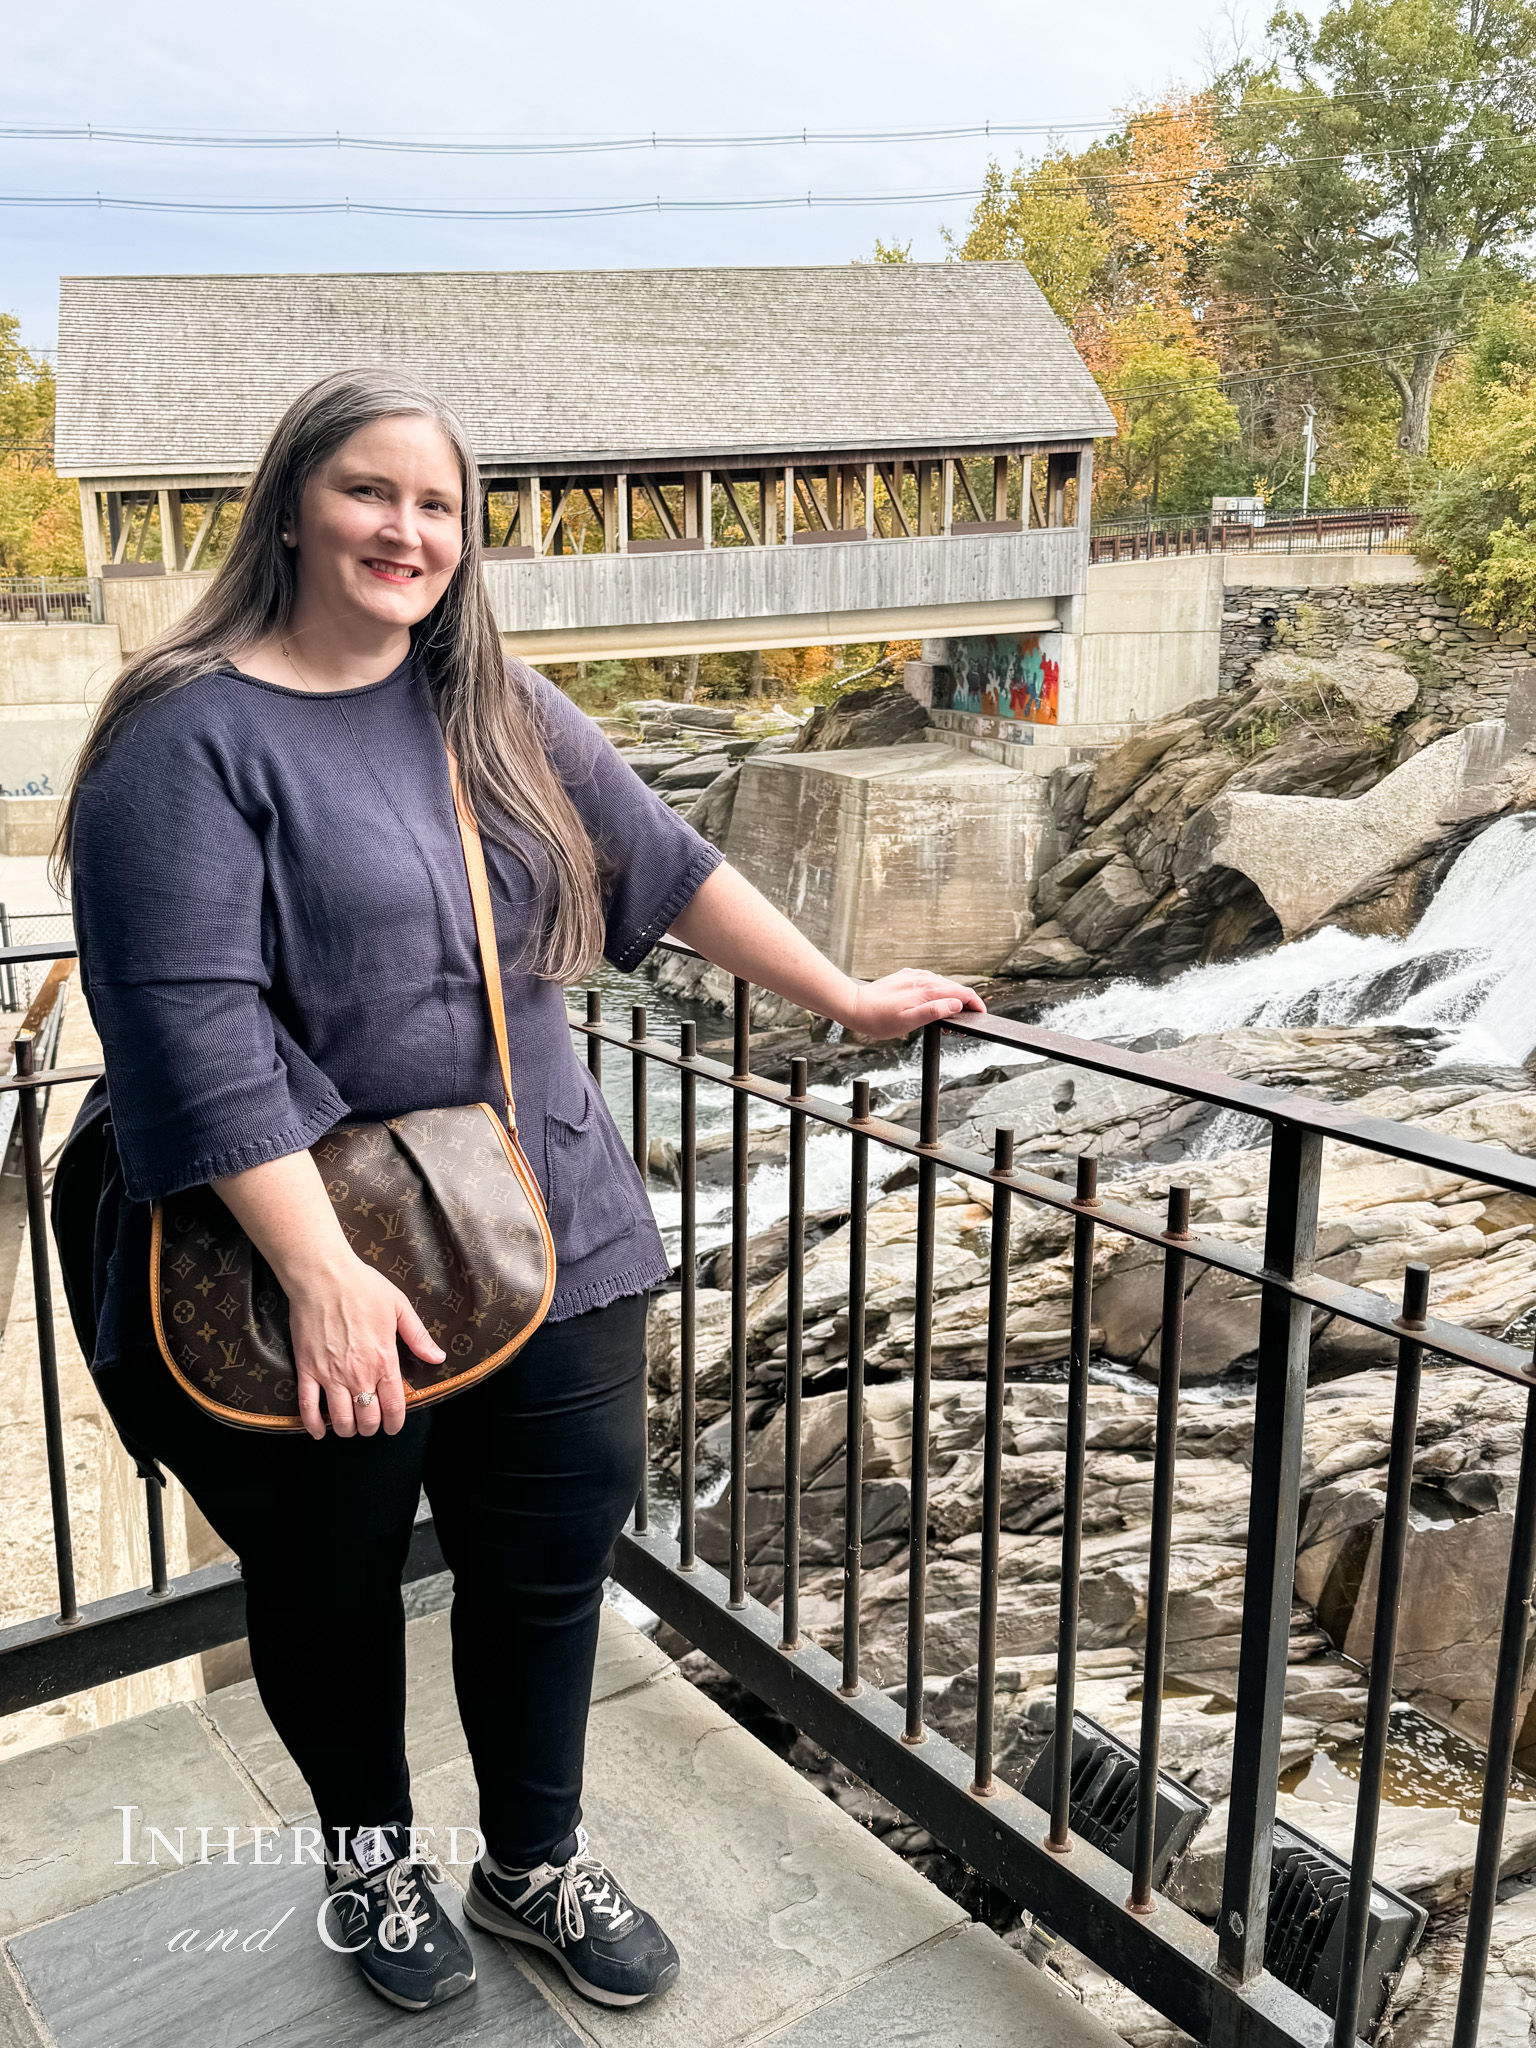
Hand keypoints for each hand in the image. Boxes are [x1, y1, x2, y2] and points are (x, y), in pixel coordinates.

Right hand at [286, 1252, 445, 1440]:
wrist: (324, 1276)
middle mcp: (359, 1373)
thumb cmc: (362, 1287)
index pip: (394, 1405)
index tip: (393, 1427)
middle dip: (371, 1427)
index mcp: (384, 1359)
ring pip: (341, 1418)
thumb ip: (418, 1337)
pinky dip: (314, 1424)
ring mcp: (330, 1374)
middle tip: (371, 1425)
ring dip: (347, 1429)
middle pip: (368, 1418)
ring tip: (350, 1428)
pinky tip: (320, 1431)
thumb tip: (437, 1357)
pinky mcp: (307, 1369)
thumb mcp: (400, 1308)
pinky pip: (308, 1406)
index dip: (395, 1423)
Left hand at [840, 969, 986, 1041]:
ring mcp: (917, 976)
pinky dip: (938, 993)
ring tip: (945, 1020)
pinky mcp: (909, 976)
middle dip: (965, 1006)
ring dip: (951, 1000)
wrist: (855, 1006)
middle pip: (957, 989)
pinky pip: (931, 982)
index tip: (980, 1016)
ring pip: (945, 985)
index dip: (976, 1005)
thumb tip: (956, 1006)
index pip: (963, 993)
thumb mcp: (908, 1022)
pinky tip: (931, 1005)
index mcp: (928, 990)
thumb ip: (934, 1012)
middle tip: (958, 1027)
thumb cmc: (879, 1019)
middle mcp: (925, 979)